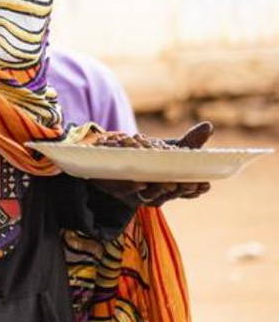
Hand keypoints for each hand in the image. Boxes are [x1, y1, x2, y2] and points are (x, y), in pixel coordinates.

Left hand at [91, 122, 214, 206]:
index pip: (188, 190)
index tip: (205, 184)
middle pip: (171, 194)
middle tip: (191, 184)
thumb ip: (190, 142)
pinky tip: (140, 183)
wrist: (113, 159)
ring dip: (161, 190)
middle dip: (182, 190)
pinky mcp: (118, 189)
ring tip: (170, 184)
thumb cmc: (149, 156)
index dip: (196, 189)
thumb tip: (209, 126)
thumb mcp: (170, 149)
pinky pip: (126, 190)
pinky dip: (134, 188)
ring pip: (151, 195)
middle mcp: (157, 193)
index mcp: (171, 184)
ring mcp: (138, 193)